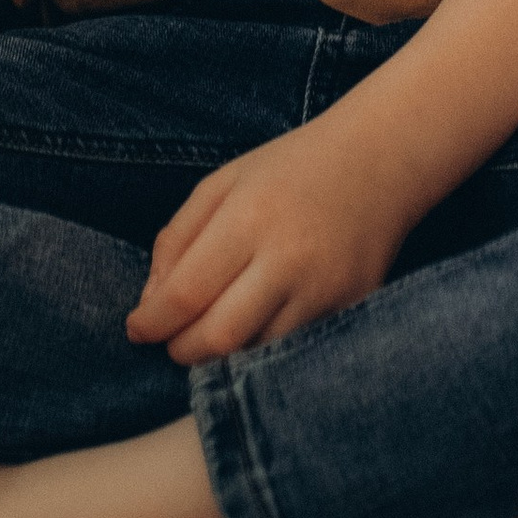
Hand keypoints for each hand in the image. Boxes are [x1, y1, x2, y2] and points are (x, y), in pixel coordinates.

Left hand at [127, 116, 414, 362]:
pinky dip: (263, 351)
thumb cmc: (291, 169)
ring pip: (254, 354)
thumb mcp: (222, 183)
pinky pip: (292, 350)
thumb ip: (176, 239)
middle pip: (217, 338)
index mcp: (249, 217)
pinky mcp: (351, 308)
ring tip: (210, 334)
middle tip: (172, 340)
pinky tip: (253, 330)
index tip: (136, 328)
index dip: (150, 323)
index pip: (185, 294)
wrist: (380, 159)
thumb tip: (150, 307)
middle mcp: (289, 259)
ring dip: (221, 358)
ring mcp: (325, 289)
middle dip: (181, 350)